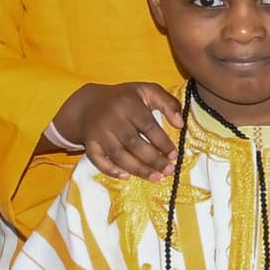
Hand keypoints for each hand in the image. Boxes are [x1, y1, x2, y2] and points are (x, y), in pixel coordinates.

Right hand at [50, 82, 180, 177]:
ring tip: (156, 178)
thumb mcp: (147, 91)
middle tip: (169, 171)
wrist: (88, 103)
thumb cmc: (124, 98)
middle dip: (153, 160)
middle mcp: (112, 118)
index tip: (174, 155)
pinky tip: (126, 176)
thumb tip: (181, 124)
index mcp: (128, 103)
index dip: (162, 142)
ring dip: (138, 169)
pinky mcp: (89, 143)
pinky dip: (111, 170)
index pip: (148, 126)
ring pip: (118, 155)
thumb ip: (168, 102)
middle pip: (134, 144)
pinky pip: (98, 160)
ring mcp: (99, 132)